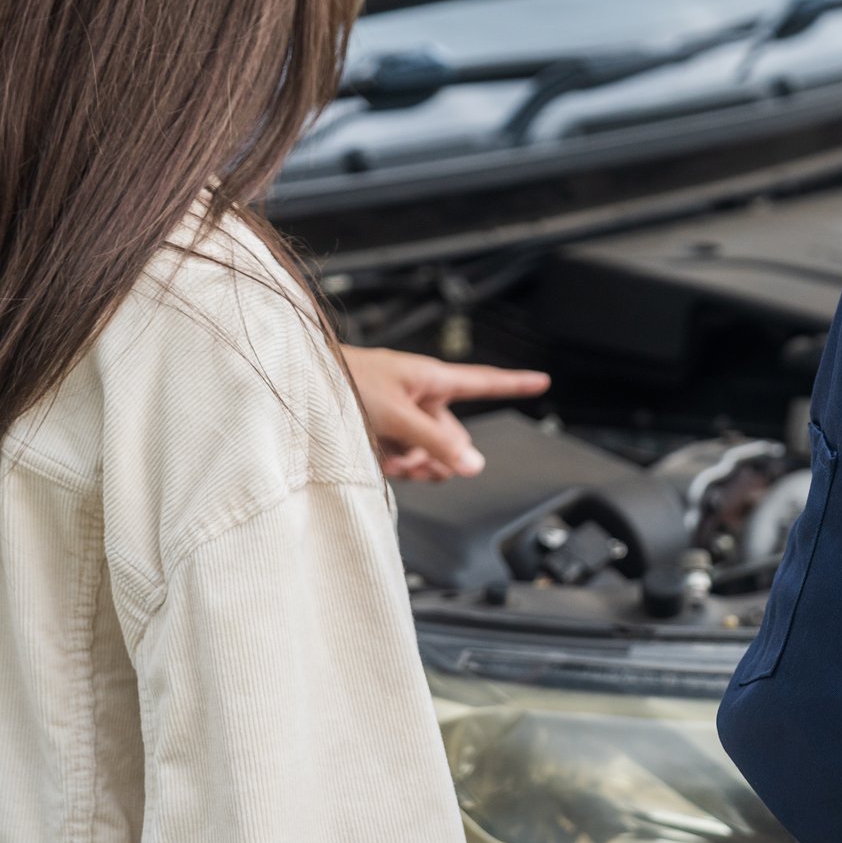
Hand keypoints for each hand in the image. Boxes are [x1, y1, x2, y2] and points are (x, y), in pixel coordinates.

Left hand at [341, 346, 549, 481]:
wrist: (299, 387)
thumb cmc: (341, 381)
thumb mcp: (397, 415)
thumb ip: (436, 441)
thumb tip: (473, 464)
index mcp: (431, 378)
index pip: (484, 381)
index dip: (515, 383)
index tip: (542, 380)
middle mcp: (420, 395)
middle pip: (452, 434)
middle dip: (440, 454)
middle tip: (418, 462)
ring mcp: (401, 414)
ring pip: (427, 450)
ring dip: (415, 463)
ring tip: (390, 459)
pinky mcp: (382, 431)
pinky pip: (403, 456)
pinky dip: (395, 464)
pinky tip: (378, 462)